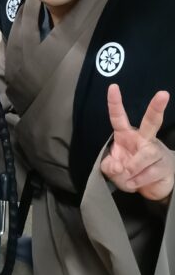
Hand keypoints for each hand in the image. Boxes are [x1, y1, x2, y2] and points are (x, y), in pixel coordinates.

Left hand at [101, 83, 173, 202]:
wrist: (149, 187)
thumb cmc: (128, 170)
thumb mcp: (112, 169)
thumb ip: (109, 166)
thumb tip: (119, 167)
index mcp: (126, 134)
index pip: (119, 117)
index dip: (115, 103)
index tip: (113, 87)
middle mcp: (144, 138)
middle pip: (152, 121)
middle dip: (157, 107)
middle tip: (163, 94)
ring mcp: (156, 151)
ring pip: (145, 156)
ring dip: (132, 169)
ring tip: (128, 176)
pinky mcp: (164, 165)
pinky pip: (148, 173)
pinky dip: (137, 181)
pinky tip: (135, 182)